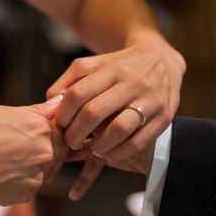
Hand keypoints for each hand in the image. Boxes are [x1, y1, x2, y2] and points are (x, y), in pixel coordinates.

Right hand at [0, 96, 65, 206]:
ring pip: (41, 169)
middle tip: (9, 147)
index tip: (25, 132)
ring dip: (27, 165)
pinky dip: (17, 181)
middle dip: (37, 148)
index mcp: (41, 128)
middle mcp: (45, 153)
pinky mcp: (25, 196)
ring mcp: (36, 177)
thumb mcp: (3, 113)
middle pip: (54, 150)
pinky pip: (28, 186)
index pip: (60, 129)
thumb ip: (37, 111)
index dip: (44, 129)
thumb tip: (60, 102)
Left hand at [46, 31, 183, 195]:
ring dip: (98, 145)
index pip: (78, 93)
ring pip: (119, 129)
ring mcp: (150, 100)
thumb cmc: (121, 67)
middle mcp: (132, 83)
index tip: (60, 123)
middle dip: (75, 133)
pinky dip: (119, 153)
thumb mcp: (95, 64)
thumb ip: (70, 80)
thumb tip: (51, 102)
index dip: (63, 113)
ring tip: (92, 148)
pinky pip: (138, 142)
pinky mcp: (162, 118)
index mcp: (112, 69)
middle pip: (94, 112)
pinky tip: (109, 153)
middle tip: (69, 141)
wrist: (164, 62)